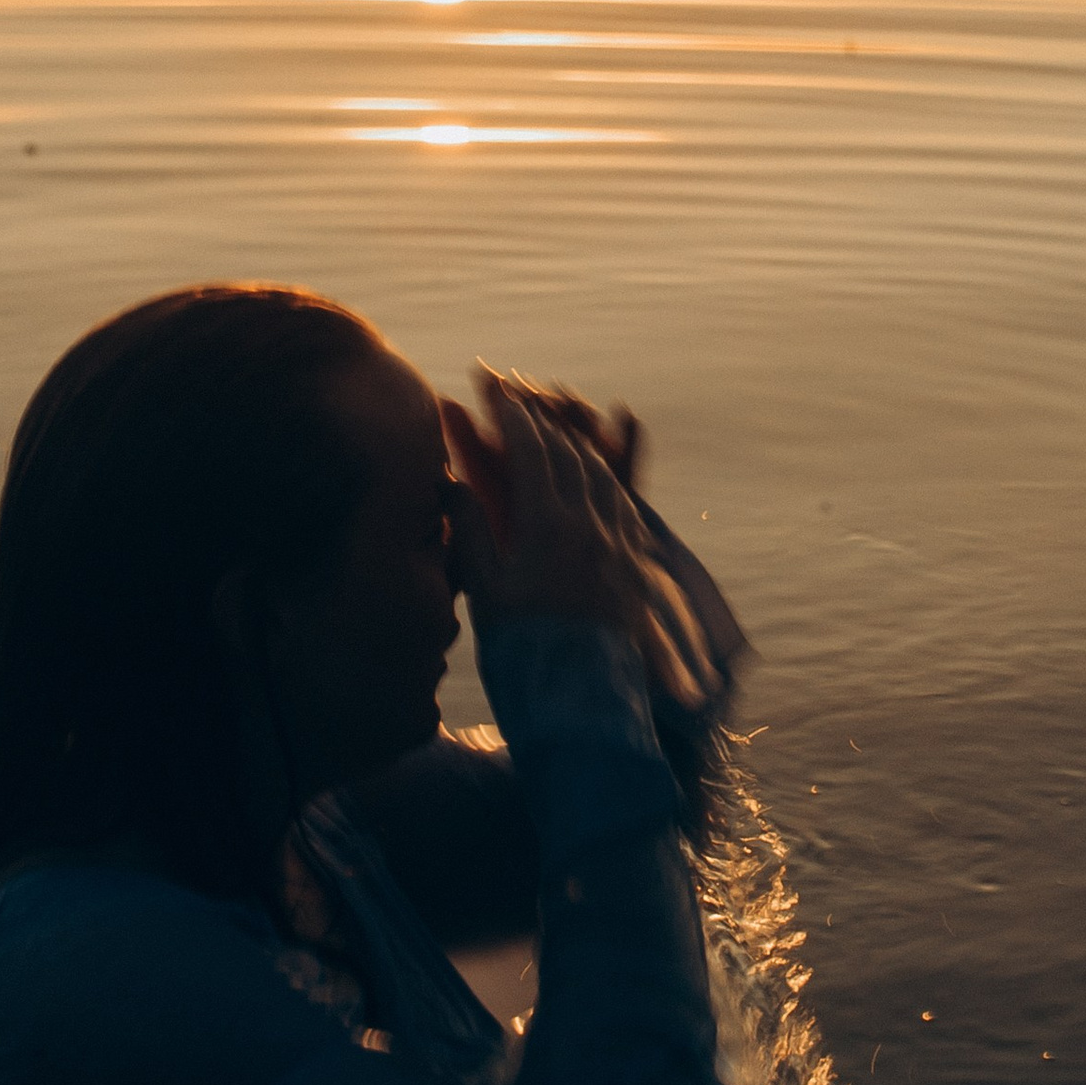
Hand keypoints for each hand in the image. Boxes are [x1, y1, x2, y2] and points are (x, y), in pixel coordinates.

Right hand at [442, 370, 653, 638]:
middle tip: (519, 395)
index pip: (530, 450)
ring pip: (600, 473)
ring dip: (575, 442)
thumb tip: (449, 481)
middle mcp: (589, 524)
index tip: (494, 387)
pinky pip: (625, 504)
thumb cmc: (522, 648)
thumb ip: (468, 530)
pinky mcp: (636, 565)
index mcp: (547, 526)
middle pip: (567, 453)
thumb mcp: (484, 589)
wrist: (581, 697)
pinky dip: (606, 477)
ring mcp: (618, 543)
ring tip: (555, 425)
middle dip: (540, 418)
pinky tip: (598, 476)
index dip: (510, 414)